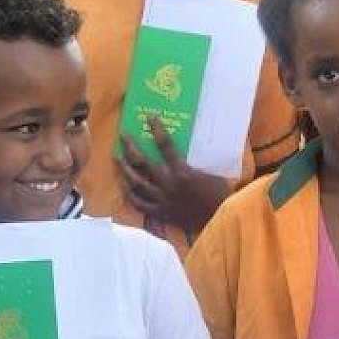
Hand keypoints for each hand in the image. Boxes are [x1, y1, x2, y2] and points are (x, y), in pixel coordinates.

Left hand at [118, 116, 230, 235]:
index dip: (157, 129)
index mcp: (182, 172)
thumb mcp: (210, 173)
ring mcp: (161, 200)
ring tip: (119, 159)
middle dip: (130, 147)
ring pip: (136, 183)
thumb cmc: (219, 195)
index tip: (149, 117)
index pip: (165, 145)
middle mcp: (168, 184)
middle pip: (142, 163)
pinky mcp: (160, 213)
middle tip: (123, 136)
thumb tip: (187, 151)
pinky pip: (139, 204)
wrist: (219, 221)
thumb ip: (194, 164)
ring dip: (125, 169)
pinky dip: (130, 194)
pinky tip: (125, 186)